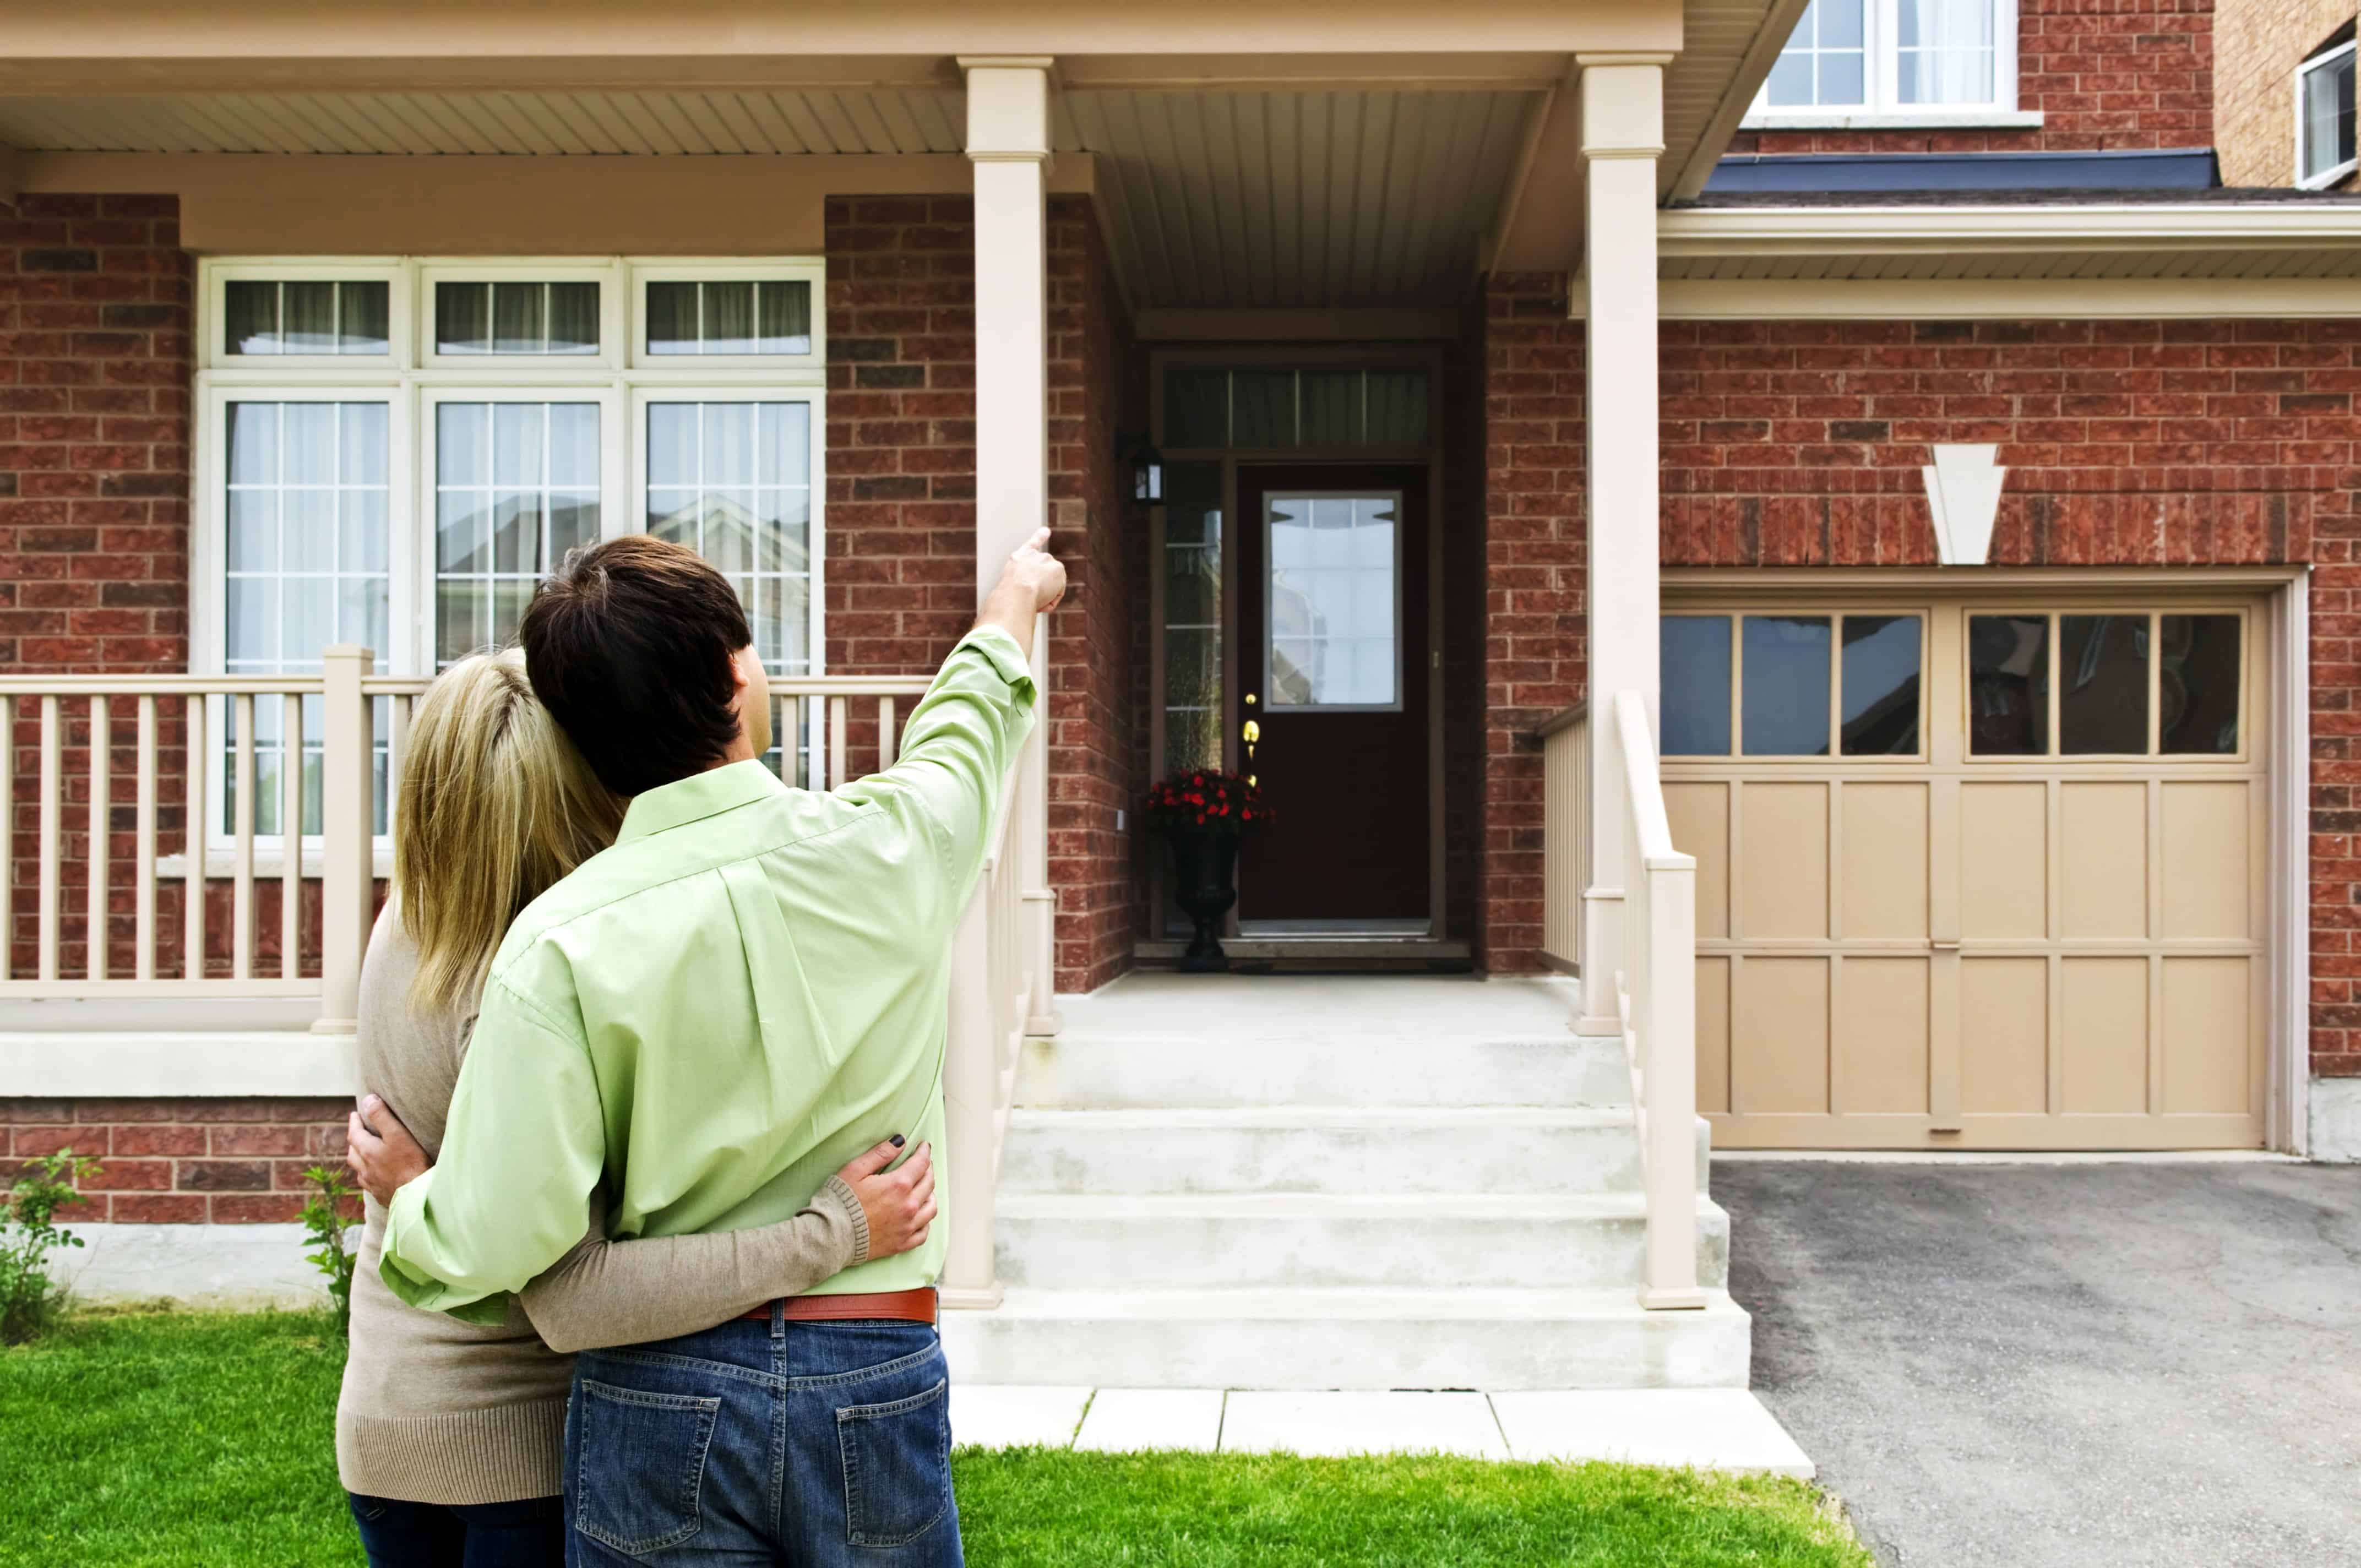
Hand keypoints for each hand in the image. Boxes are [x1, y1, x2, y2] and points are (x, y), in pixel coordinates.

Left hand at [345, 1094, 431, 1206]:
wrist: (417, 1196)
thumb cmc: (411, 1163)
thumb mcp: (398, 1134)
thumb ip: (382, 1116)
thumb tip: (367, 1100)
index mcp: (367, 1152)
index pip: (354, 1133)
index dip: (354, 1122)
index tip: (355, 1114)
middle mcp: (365, 1169)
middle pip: (353, 1152)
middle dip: (354, 1140)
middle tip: (359, 1132)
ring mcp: (372, 1184)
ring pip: (359, 1169)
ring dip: (359, 1158)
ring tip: (364, 1153)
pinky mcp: (380, 1195)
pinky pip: (368, 1183)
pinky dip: (368, 1174)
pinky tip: (376, 1175)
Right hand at [833, 1139, 935, 1259]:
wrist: (830, 1236)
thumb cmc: (839, 1201)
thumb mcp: (855, 1169)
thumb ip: (880, 1153)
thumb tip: (901, 1141)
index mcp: (898, 1185)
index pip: (921, 1164)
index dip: (924, 1152)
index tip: (924, 1146)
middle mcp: (908, 1206)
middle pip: (929, 1183)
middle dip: (928, 1169)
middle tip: (923, 1164)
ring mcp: (907, 1227)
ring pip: (931, 1208)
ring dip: (930, 1194)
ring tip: (924, 1189)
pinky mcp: (901, 1244)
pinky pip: (923, 1233)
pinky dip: (925, 1222)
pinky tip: (920, 1216)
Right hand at [999, 526, 1064, 614]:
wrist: (1016, 593)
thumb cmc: (1009, 598)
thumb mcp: (1010, 592)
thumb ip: (1023, 589)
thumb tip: (1037, 597)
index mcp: (1017, 559)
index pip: (1031, 546)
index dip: (1040, 537)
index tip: (1046, 530)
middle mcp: (1032, 555)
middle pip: (1044, 576)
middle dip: (1041, 589)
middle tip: (1028, 599)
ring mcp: (1046, 559)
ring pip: (1051, 586)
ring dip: (1045, 596)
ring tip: (1032, 599)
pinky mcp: (1058, 567)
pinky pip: (1058, 592)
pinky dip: (1053, 600)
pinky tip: (1042, 601)